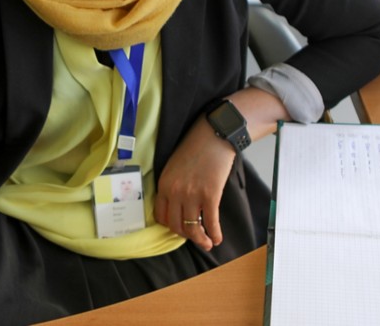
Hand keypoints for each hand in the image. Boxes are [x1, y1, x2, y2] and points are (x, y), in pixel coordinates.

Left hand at [154, 114, 236, 250]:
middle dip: (185, 235)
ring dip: (200, 240)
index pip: (161, 216)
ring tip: (207, 243)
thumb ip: (173, 185)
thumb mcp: (174, 166)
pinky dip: (214, 233)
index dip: (170, 226)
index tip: (178, 228)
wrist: (214, 135)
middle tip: (195, 237)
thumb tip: (178, 205)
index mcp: (164, 184)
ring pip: (192, 228)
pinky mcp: (210, 195)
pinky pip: (210, 222)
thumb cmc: (195, 147)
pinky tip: (217, 238)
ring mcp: (192, 195)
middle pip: (176, 225)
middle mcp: (175, 192)